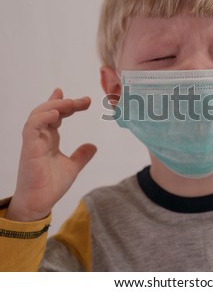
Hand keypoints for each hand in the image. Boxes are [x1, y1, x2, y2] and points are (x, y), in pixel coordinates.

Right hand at [6, 88, 96, 221]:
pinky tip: (56, 114)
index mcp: (49, 139)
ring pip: (38, 115)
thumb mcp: (72, 166)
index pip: (55, 115)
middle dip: (65, 103)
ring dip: (54, 106)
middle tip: (85, 101)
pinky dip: (43, 118)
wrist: (40, 203)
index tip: (83, 99)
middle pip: (49, 111)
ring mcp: (33, 141)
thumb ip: (81, 155)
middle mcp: (40, 137)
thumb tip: (93, 146)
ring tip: (71, 103)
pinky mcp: (29, 148)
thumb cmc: (51, 185)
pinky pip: (32, 127)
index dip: (65, 104)